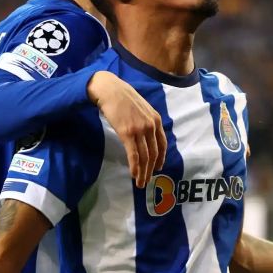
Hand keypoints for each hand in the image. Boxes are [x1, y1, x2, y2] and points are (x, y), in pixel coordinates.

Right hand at [88, 70, 166, 187]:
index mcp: (156, 120)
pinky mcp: (127, 133)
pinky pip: (133, 154)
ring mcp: (140, 130)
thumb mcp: (142, 108)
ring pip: (144, 157)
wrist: (110, 90)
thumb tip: (146, 135)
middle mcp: (151, 126)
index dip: (161, 158)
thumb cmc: (123, 98)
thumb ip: (147, 120)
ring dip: (142, 172)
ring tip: (140, 182)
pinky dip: (134, 166)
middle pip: (154, 153)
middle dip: (150, 169)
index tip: (158, 168)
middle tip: (146, 180)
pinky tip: (133, 174)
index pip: (162, 144)